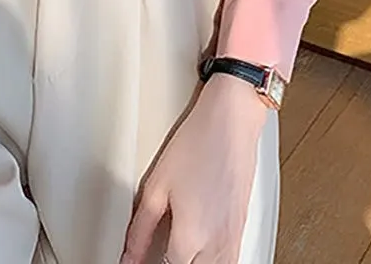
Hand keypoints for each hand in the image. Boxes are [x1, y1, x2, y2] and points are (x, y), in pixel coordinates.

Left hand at [122, 74, 268, 263]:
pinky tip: (199, 249)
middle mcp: (216, 245)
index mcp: (190, 238)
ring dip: (194, 263)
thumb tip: (128, 257)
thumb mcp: (156, 186)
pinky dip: (212, 261)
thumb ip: (139, 230)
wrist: (231, 121)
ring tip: (176, 249)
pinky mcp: (242, 229)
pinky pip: (229, 261)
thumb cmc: (197, 144)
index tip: (136, 262)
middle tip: (156, 253)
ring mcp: (233, 239)